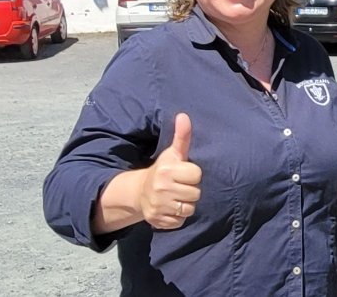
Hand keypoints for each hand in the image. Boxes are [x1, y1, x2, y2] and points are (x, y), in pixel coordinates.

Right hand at [140, 113, 202, 228]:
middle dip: (190, 190)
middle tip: (180, 186)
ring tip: (177, 197)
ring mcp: (158, 206)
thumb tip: (184, 115)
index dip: (193, 174)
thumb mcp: (173, 153)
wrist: (140, 192)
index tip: (184, 173)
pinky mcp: (158, 221)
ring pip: (189, 209)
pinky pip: (180, 221)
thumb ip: (182, 136)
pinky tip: (170, 208)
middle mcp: (161, 188)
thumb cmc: (164, 170)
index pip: (196, 175)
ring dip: (186, 204)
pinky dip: (177, 217)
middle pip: (196, 194)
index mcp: (167, 170)